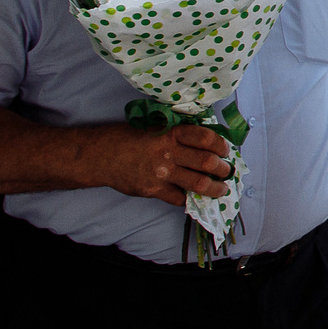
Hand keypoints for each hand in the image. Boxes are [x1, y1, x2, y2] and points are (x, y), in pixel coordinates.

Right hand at [99, 122, 233, 204]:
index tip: (225, 151)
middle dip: (223, 169)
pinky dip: (189, 199)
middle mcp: (168, 152)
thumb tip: (207, 145)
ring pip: (199, 184)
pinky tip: (193, 197)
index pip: (205, 138)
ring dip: (215, 188)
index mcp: (171, 133)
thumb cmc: (129, 139)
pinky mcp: (153, 189)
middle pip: (208, 162)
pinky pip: (179, 198)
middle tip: (226, 171)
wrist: (101, 156)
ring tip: (221, 189)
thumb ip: (178, 136)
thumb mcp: (156, 129)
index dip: (221, 145)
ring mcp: (161, 173)